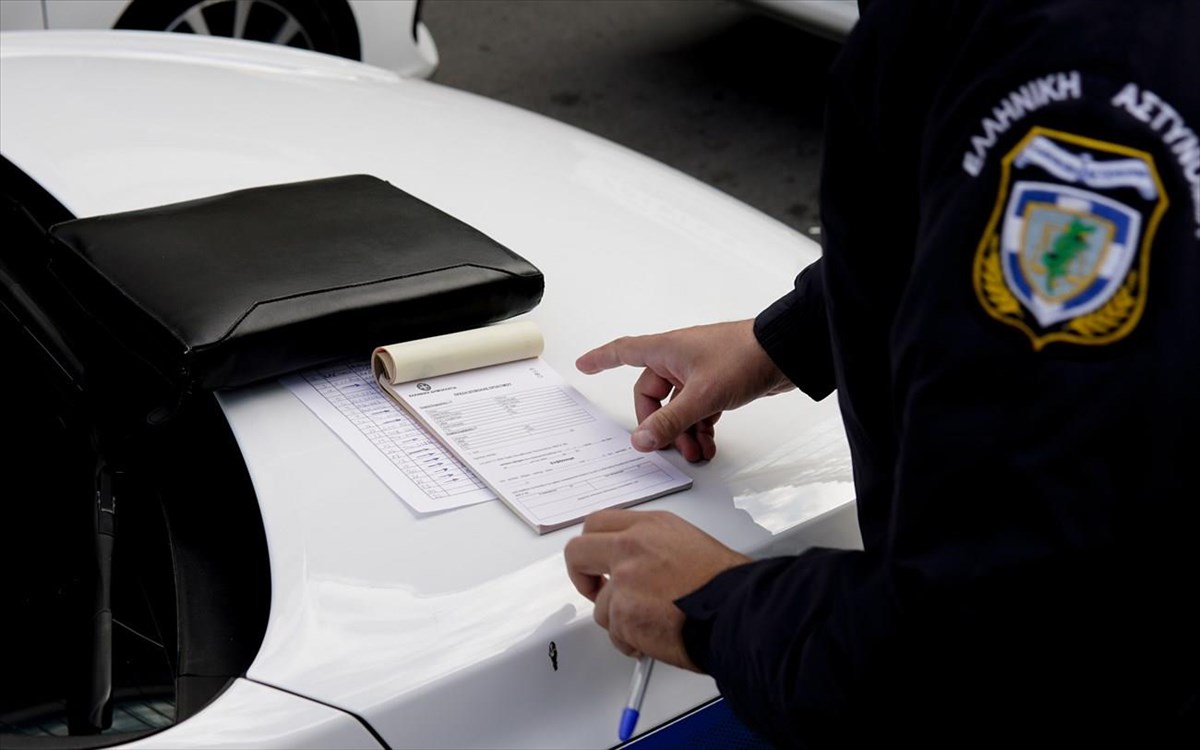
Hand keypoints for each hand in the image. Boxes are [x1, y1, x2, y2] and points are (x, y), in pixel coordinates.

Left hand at [564, 509, 750, 669]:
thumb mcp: (690, 544)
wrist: (738, 612)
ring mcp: (624, 581)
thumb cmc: (727, 584)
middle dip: (581, 576)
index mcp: (650, 526)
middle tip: (595, 591)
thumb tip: (641, 567)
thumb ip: (654, 549)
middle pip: (577, 552)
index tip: (596, 561)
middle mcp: (631, 547)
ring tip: (653, 624)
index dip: (592, 547)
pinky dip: (632, 643)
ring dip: (621, 620)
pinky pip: (616, 634)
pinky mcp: (623, 614)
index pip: (598, 524)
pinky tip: (657, 638)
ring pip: (601, 605)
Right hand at [576, 320, 791, 461]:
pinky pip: (698, 410)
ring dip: (683, 432)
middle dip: (660, 425)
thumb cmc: (744, 356)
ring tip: (696, 452)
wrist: (785, 352)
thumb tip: (642, 439)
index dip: (601, 359)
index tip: (584, 365)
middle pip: (652, 396)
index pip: (623, 352)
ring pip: (677, 407)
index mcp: (666, 350)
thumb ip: (670, 421)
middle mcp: (679, 359)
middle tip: (669, 446)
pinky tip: (709, 445)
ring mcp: (698, 372)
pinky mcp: (717, 383)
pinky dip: (700, 427)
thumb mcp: (702, 395)